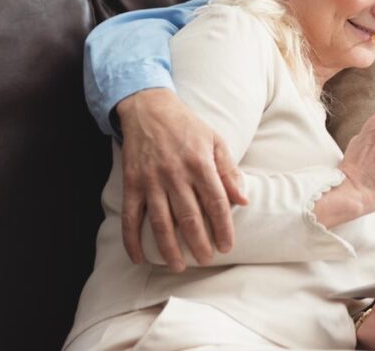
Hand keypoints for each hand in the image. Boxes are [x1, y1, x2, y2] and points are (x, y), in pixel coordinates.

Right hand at [116, 88, 247, 271]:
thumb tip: (243, 199)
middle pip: (189, 217)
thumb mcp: (215, 141)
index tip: (227, 245)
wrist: (148, 108)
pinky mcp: (131, 183)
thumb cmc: (188, 127)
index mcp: (200, 164)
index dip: (223, 227)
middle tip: (206, 260)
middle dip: (199, 243)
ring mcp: (151, 180)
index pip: (216, 202)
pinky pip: (131, 217)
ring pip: (160, 222)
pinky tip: (139, 258)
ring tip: (178, 266)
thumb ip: (229, 171)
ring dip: (169, 248)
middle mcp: (175, 174)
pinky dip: (132, 240)